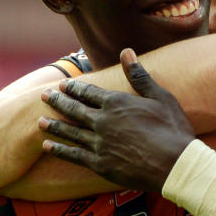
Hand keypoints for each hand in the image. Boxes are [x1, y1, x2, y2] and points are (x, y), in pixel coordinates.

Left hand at [40, 50, 194, 192]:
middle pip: (74, 109)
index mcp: (116, 103)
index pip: (88, 93)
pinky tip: (48, 146)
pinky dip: (60, 150)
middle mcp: (102, 121)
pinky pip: (74, 155)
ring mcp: (99, 144)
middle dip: (57, 102)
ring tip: (40, 121)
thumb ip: (139, 75)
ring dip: (54, 126)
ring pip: (70, 132)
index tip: (62, 86)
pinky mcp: (100, 164)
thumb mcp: (160, 97)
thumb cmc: (172, 129)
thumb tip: (126, 51)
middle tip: (43, 97)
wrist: (175, 164)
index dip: (74, 89)